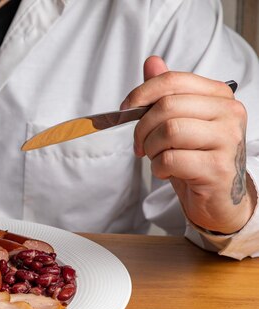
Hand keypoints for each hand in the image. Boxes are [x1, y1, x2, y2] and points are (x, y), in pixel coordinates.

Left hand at [123, 56, 255, 233]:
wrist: (219, 197)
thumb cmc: (197, 157)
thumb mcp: (181, 121)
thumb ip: (168, 92)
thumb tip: (152, 62)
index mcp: (220, 96)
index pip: (174, 81)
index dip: (142, 93)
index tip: (126, 109)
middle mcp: (229, 113)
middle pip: (167, 106)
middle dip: (142, 128)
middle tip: (140, 144)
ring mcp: (227, 140)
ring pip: (169, 131)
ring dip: (152, 149)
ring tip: (157, 158)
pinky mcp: (218, 168)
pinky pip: (171, 159)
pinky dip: (159, 168)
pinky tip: (167, 171)